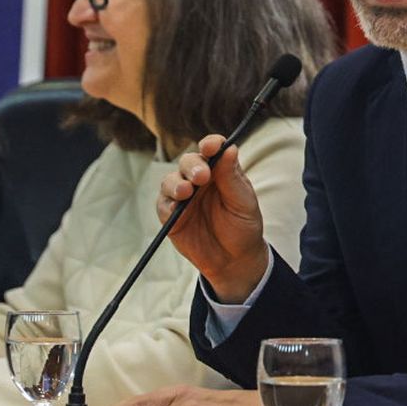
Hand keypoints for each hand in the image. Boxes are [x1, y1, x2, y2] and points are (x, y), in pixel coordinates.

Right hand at [158, 134, 269, 300]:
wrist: (234, 260)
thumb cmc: (242, 226)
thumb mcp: (243, 202)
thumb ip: (232, 176)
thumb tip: (229, 148)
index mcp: (219, 171)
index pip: (212, 150)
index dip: (210, 144)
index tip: (212, 147)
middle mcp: (199, 180)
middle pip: (188, 162)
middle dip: (192, 166)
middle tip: (201, 176)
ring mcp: (183, 197)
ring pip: (171, 180)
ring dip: (176, 183)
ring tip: (186, 192)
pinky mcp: (171, 216)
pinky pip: (163, 204)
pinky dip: (168, 203)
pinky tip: (176, 206)